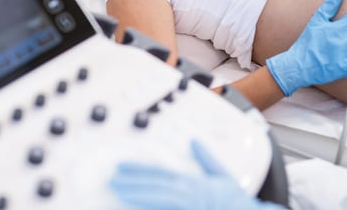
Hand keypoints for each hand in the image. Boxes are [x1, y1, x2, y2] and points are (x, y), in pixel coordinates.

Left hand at [109, 139, 282, 209]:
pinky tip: (134, 207)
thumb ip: (206, 158)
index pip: (159, 173)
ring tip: (118, 190)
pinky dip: (148, 207)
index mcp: (192, 182)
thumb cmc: (234, 200)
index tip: (122, 168)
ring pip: (155, 198)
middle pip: (153, 185)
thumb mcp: (221, 175)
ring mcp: (185, 206)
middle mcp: (186, 193)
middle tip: (112, 179)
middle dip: (131, 182)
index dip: (139, 170)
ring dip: (135, 194)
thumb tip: (195, 142)